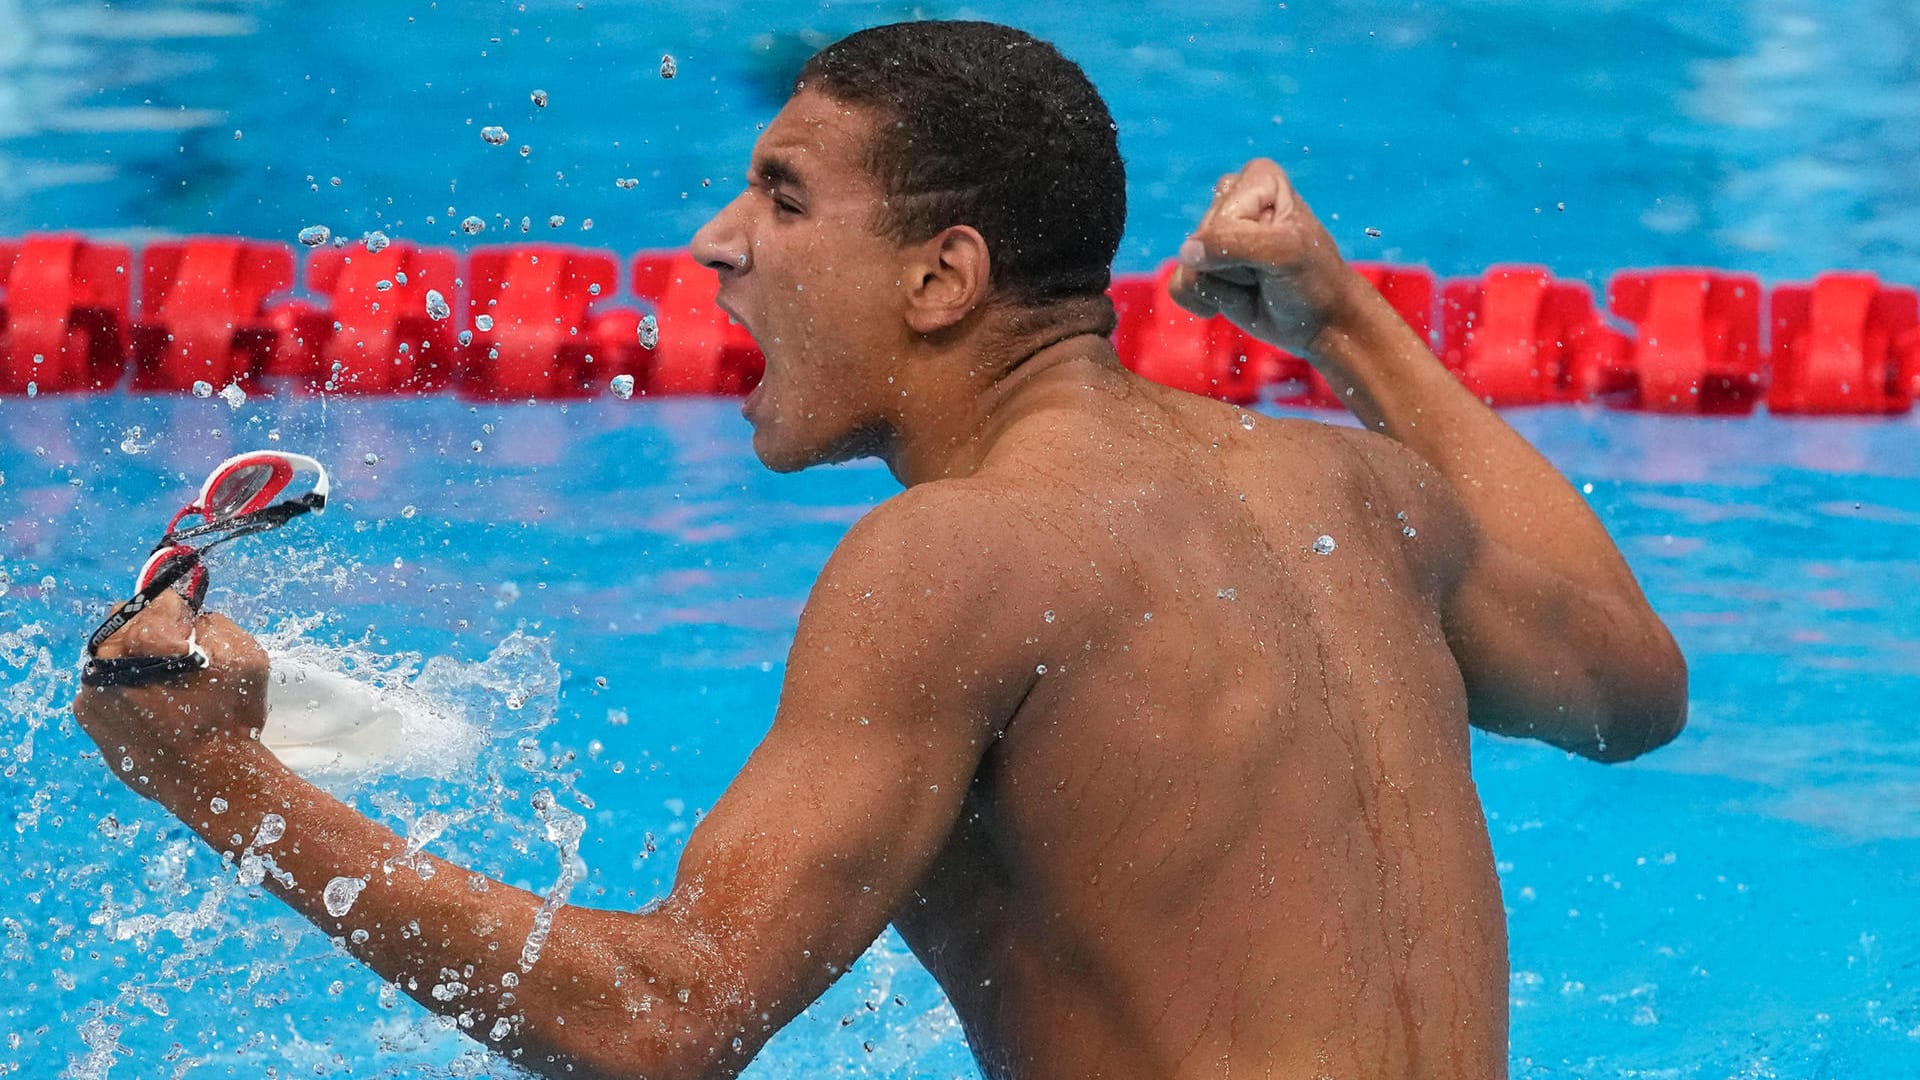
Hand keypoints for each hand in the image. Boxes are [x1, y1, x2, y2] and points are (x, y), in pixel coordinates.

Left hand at [73, 588, 270, 806]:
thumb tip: (189, 620)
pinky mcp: (91, 721)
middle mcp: (105, 663)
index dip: (180, 614)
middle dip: (150, 633)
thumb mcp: (245, 654)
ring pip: (111, 657)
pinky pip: (104, 689)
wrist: (212, 781)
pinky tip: (154, 710)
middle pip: (123, 625)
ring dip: (135, 662)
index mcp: (141, 641)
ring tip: (168, 689)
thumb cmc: (231, 717)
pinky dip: (125, 691)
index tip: (193, 632)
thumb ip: (213, 621)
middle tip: (179, 657)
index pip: (154, 602)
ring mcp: (92, 694)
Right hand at [1167, 158, 1364, 356]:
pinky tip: (1234, 301)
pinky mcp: (1202, 267)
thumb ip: (1233, 243)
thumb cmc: (1312, 280)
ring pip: (1188, 264)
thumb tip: (1186, 252)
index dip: (1247, 244)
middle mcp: (1234, 199)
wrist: (1320, 323)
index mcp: (1259, 179)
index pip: (1223, 217)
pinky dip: (1203, 302)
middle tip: (1269, 272)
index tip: (1282, 251)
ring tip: (1256, 284)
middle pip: (1202, 239)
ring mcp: (1215, 236)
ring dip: (1224, 287)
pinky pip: (1179, 285)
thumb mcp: (1284, 253)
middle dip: (1235, 267)